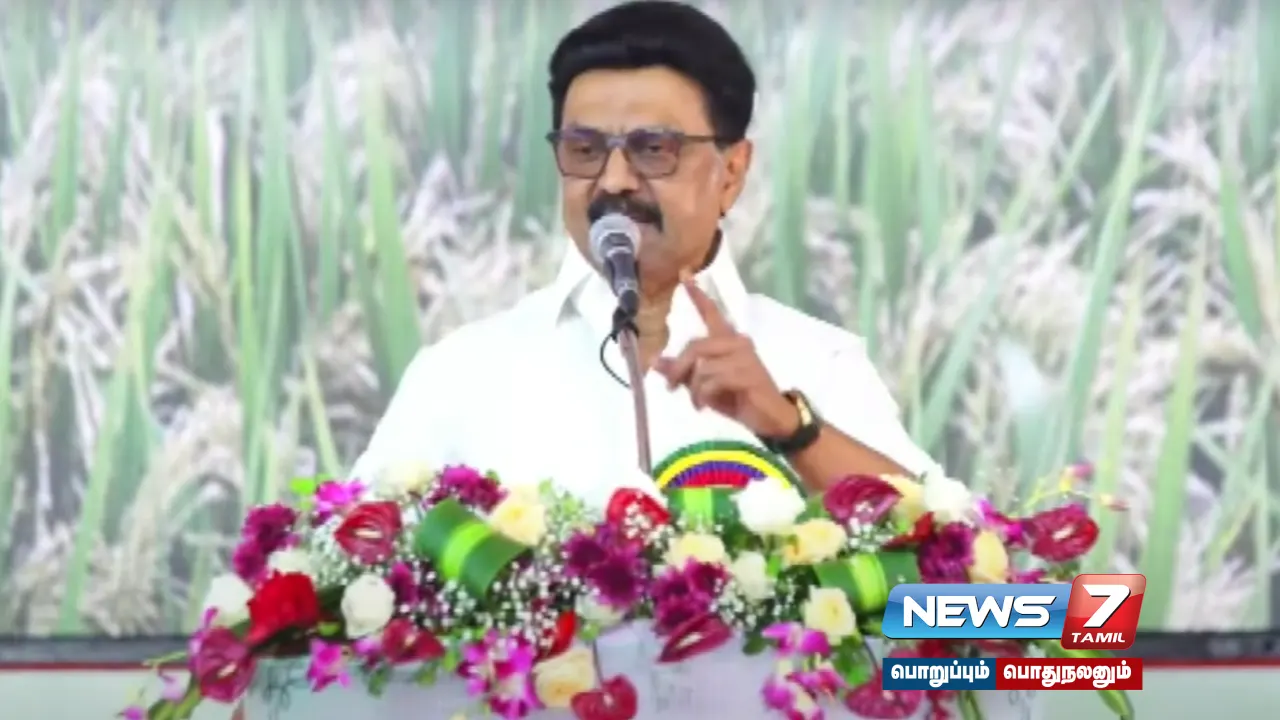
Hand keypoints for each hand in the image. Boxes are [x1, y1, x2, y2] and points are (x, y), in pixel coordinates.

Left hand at [653, 276, 799, 437]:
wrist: (770, 418)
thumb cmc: (738, 399)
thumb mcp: (704, 386)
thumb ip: (682, 372)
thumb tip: (655, 362)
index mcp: (727, 341)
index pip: (711, 312)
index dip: (696, 295)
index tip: (684, 273)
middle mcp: (737, 342)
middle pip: (695, 346)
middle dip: (678, 369)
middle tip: (671, 388)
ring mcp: (744, 356)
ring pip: (702, 365)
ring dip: (693, 388)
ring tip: (697, 403)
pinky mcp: (747, 373)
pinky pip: (711, 380)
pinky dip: (702, 395)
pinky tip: (705, 406)